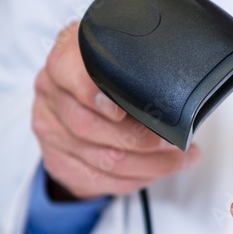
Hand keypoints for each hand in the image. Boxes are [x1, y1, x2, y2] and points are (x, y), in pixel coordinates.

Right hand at [31, 22, 200, 198]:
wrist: (76, 97)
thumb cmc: (108, 74)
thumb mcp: (118, 52)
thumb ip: (134, 57)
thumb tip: (175, 76)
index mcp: (64, 60)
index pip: (67, 71)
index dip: (93, 92)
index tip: (121, 108)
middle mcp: (51, 94)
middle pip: (90, 126)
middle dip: (142, 139)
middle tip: (175, 140)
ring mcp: (51, 130)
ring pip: (102, 159)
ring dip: (150, 164)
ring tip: (181, 158)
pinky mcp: (58, 161)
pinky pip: (98, 180)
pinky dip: (135, 179)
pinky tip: (157, 171)